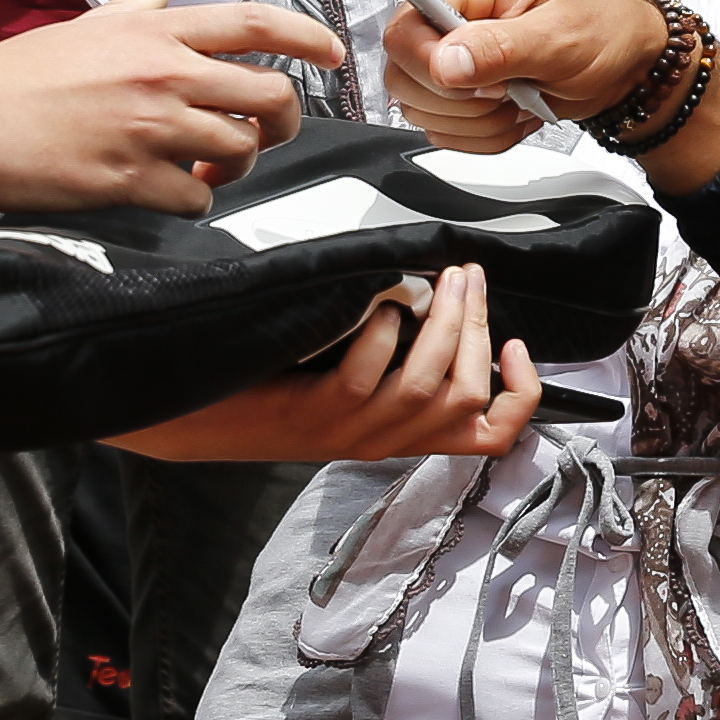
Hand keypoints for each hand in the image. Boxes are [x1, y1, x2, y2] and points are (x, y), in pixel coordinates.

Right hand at [0, 0, 342, 213]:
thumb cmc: (15, 76)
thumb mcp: (82, 27)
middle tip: (265, 133)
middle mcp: (163, 73)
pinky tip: (169, 191)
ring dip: (235, 166)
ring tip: (207, 166)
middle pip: (270, 95)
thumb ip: (136, 9)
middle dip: (282, 121)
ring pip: (241, 150)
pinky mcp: (129, 179)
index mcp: (155, 31)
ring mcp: (149, 127)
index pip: (254, 23)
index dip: (307, 38)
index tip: (333, 53)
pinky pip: (197, 197)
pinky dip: (193, 200)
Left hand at [117, 264, 540, 461]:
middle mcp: (387, 442)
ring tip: (438, 279)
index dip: (522, 395)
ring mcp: (352, 432)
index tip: (514, 344)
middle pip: (467, 398)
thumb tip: (445, 297)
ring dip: (441, 323)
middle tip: (468, 277)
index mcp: (405, 435)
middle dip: (476, 328)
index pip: (492, 436)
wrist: (196, 413)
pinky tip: (373, 304)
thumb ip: (400, 356)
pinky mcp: (314, 414)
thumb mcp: (353, 378)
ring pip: (427, 385)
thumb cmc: (275, 381)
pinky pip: (367, 374)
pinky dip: (379, 331)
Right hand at [379, 0, 669, 152]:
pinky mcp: (454, 85)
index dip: (433, 65)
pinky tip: (513, 113)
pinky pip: (442, 128)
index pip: (406, 26)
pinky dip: (481, 135)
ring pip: (418, 106)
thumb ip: (500, 48)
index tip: (483, 82)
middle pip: (403, 72)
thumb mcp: (559, 36)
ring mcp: (448, 49)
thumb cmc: (603, 29)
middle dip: (461, 100)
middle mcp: (449, 8)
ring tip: (518, 101)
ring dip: (475, 122)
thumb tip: (445, 61)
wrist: (625, 61)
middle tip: (510, 90)